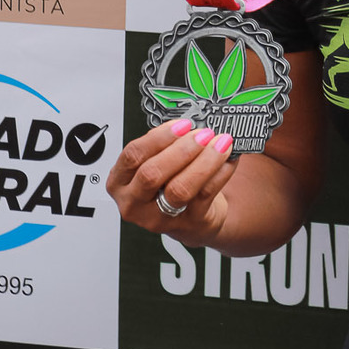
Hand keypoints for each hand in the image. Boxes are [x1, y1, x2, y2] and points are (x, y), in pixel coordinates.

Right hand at [107, 118, 238, 242]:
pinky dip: (220, 172)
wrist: (193, 221)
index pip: (132, 156)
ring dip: (204, 161)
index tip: (182, 125)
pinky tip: (228, 159)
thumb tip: (187, 126)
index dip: (159, 137)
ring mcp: (159, 218)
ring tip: (220, 143)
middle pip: (152, 174)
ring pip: (180, 188)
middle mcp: (134, 203)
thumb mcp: (156, 164)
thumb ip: (164, 146)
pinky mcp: (188, 224)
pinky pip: (205, 194)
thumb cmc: (169, 186)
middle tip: (203, 134)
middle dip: (182, 149)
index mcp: (120, 183)